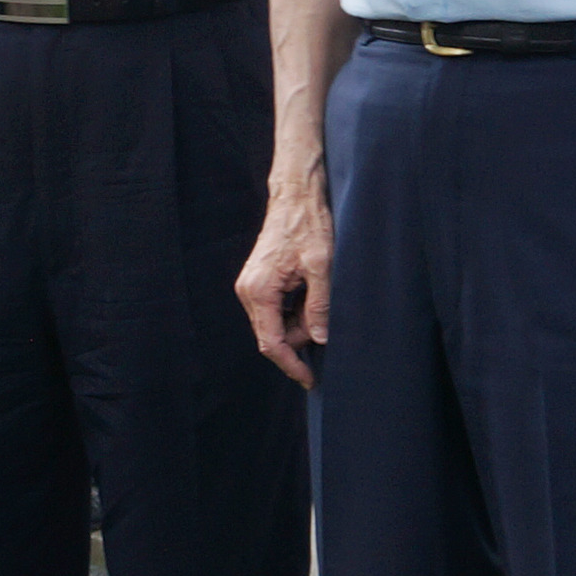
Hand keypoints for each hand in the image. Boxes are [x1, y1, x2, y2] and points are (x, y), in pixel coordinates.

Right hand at [237, 171, 334, 388]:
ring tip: (319, 296)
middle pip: (274, 335)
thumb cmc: (308, 225)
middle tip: (326, 320)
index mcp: (259, 291)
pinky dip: (295, 311)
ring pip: (276, 323)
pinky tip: (310, 294)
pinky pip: (276, 310)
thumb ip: (319, 305)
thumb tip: (319, 338)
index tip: (309, 379)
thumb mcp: (322, 266)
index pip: (271, 342)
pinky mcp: (258, 283)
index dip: (291, 364)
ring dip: (300, 322)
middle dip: (301, 336)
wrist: (295, 197)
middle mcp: (248, 292)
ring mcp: (251, 287)